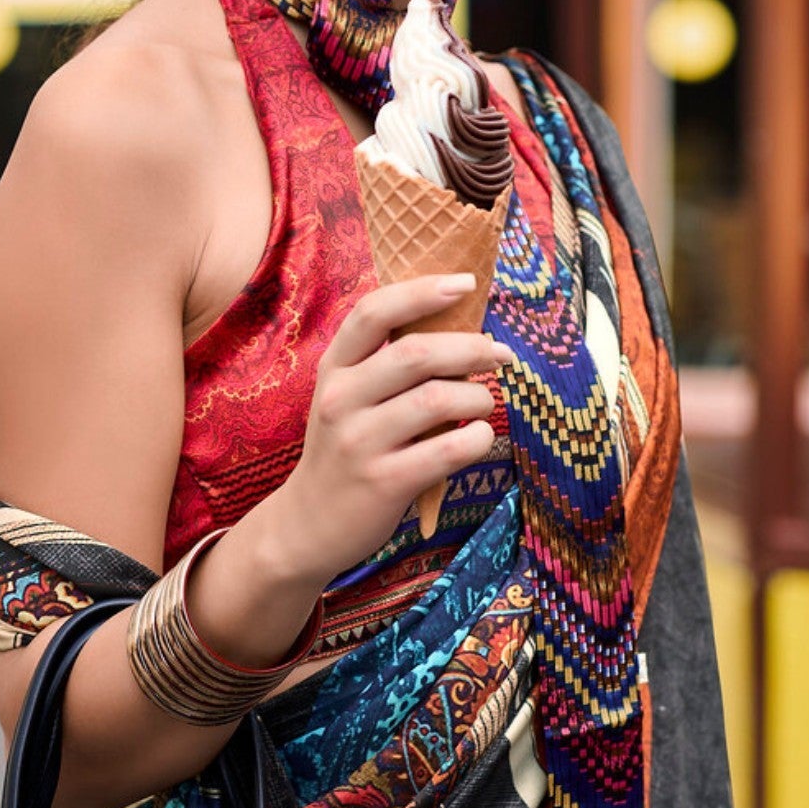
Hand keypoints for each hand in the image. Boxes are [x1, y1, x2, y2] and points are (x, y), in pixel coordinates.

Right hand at [279, 272, 513, 583]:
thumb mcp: (348, 398)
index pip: (375, 312)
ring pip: (438, 399)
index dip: (423, 291)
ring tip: (482, 405)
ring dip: (478, 397)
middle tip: (500, 354)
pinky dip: (477, 439)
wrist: (308, 524)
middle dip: (471, 348)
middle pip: (417, 353)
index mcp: (334, 368)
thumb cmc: (345, 451)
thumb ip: (386, 364)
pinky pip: (448, 450)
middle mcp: (340, 399)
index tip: (465, 283)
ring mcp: (359, 441)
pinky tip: (477, 438)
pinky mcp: (383, 482)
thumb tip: (460, 328)